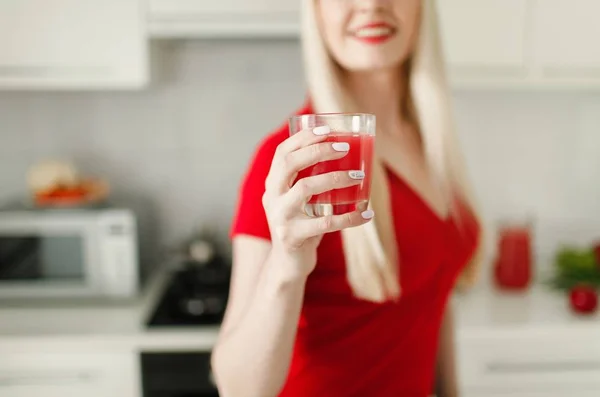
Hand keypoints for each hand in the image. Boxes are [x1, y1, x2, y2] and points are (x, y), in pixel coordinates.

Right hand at [262, 126, 373, 278]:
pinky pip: (326, 223)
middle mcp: (272, 197)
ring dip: (335, 178)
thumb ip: (310, 180)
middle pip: (290, 164)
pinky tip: (367, 213)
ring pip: (306, 189)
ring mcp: (280, 217)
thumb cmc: (301, 224)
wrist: (287, 264)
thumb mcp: (298, 201)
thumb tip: (346, 154)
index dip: (304, 137)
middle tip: (345, 148)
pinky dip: (350, 218)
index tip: (328, 129)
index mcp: (273, 184)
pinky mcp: (293, 237)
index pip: (282, 152)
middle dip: (317, 151)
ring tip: (359, 176)